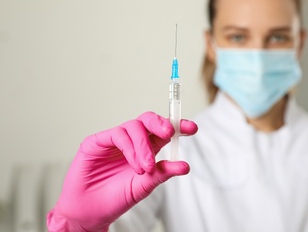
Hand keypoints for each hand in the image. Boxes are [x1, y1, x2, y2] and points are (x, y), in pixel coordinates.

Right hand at [47, 112, 197, 231]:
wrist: (90, 212)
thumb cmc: (116, 198)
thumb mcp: (145, 186)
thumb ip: (163, 173)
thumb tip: (184, 166)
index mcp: (146, 149)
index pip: (164, 132)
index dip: (178, 126)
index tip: (192, 128)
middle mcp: (132, 141)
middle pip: (148, 120)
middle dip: (161, 123)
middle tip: (169, 133)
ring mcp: (114, 139)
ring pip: (134, 126)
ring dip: (143, 146)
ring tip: (146, 168)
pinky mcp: (97, 141)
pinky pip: (117, 134)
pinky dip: (129, 147)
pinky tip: (134, 164)